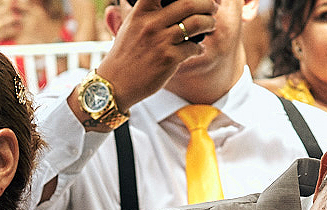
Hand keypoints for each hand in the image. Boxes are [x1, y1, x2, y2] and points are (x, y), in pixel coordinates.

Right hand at [93, 0, 218, 110]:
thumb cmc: (124, 55)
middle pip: (188, 3)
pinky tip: (199, 49)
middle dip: (206, 4)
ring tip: (211, 24)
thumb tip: (176, 5)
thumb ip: (148, 13)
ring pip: (196, 23)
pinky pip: (193, 48)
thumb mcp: (130, 26)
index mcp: (141, 12)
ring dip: (209, 22)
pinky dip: (200, 48)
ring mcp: (160, 42)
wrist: (114, 84)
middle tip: (212, 7)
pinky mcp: (168, 60)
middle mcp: (151, 24)